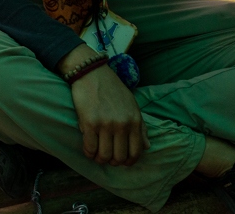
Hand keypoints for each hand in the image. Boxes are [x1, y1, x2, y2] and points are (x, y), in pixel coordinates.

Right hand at [60, 44, 148, 165]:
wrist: (92, 73)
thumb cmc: (113, 89)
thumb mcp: (132, 106)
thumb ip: (141, 127)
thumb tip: (146, 146)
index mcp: (135, 121)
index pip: (136, 152)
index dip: (128, 161)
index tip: (121, 161)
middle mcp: (122, 125)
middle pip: (119, 157)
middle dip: (113, 162)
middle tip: (107, 157)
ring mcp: (105, 124)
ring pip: (104, 155)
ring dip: (100, 159)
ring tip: (96, 155)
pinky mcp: (89, 122)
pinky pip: (90, 147)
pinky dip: (89, 152)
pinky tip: (88, 149)